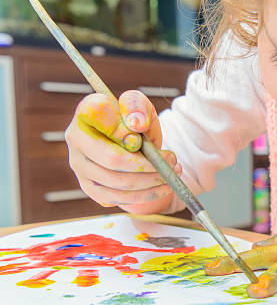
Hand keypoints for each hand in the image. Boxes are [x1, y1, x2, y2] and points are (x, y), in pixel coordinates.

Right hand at [64, 90, 179, 212]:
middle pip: (113, 160)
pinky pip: (118, 199)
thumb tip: (136, 125)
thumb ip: (137, 107)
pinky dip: (146, 195)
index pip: (101, 119)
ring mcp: (79, 166)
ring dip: (152, 181)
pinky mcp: (89, 187)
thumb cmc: (134, 121)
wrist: (131, 141)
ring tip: (172, 172)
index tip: (145, 134)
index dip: (126, 130)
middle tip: (172, 161)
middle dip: (149, 164)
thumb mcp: (140, 106)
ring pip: (118, 183)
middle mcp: (75, 140)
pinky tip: (163, 186)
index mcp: (86, 111)